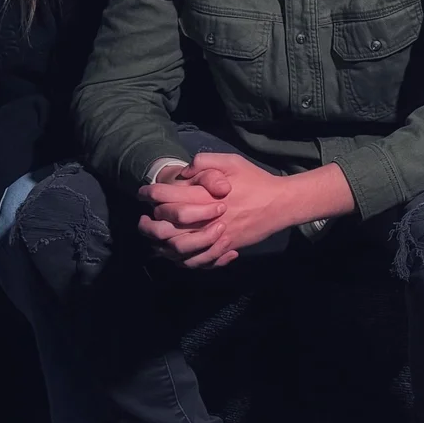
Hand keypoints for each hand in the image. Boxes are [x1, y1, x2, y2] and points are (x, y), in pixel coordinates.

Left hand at [137, 154, 282, 267]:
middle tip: (143, 218)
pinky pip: (197, 260)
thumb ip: (205, 161)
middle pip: (166, 227)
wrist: (280, 204)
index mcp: (205, 195)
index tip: (143, 192)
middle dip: (148, 223)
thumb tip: (184, 172)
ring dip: (161, 244)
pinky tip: (177, 252)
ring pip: (178, 248)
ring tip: (156, 237)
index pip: (167, 196)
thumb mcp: (232, 162)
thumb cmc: (255, 181)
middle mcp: (206, 218)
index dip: (150, 193)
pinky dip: (183, 259)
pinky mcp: (223, 248)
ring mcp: (215, 236)